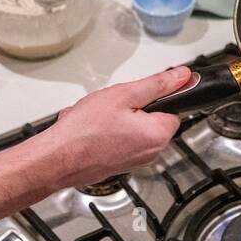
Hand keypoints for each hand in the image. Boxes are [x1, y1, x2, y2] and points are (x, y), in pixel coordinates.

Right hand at [38, 67, 189, 189]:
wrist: (57, 159)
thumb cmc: (84, 131)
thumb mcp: (124, 95)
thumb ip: (157, 85)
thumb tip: (182, 76)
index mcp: (158, 135)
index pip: (174, 108)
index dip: (156, 96)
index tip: (138, 93)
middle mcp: (152, 152)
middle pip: (152, 118)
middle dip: (133, 107)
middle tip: (112, 106)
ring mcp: (136, 161)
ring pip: (135, 127)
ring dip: (118, 118)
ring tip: (99, 117)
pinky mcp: (121, 164)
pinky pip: (122, 139)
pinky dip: (109, 130)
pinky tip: (93, 128)